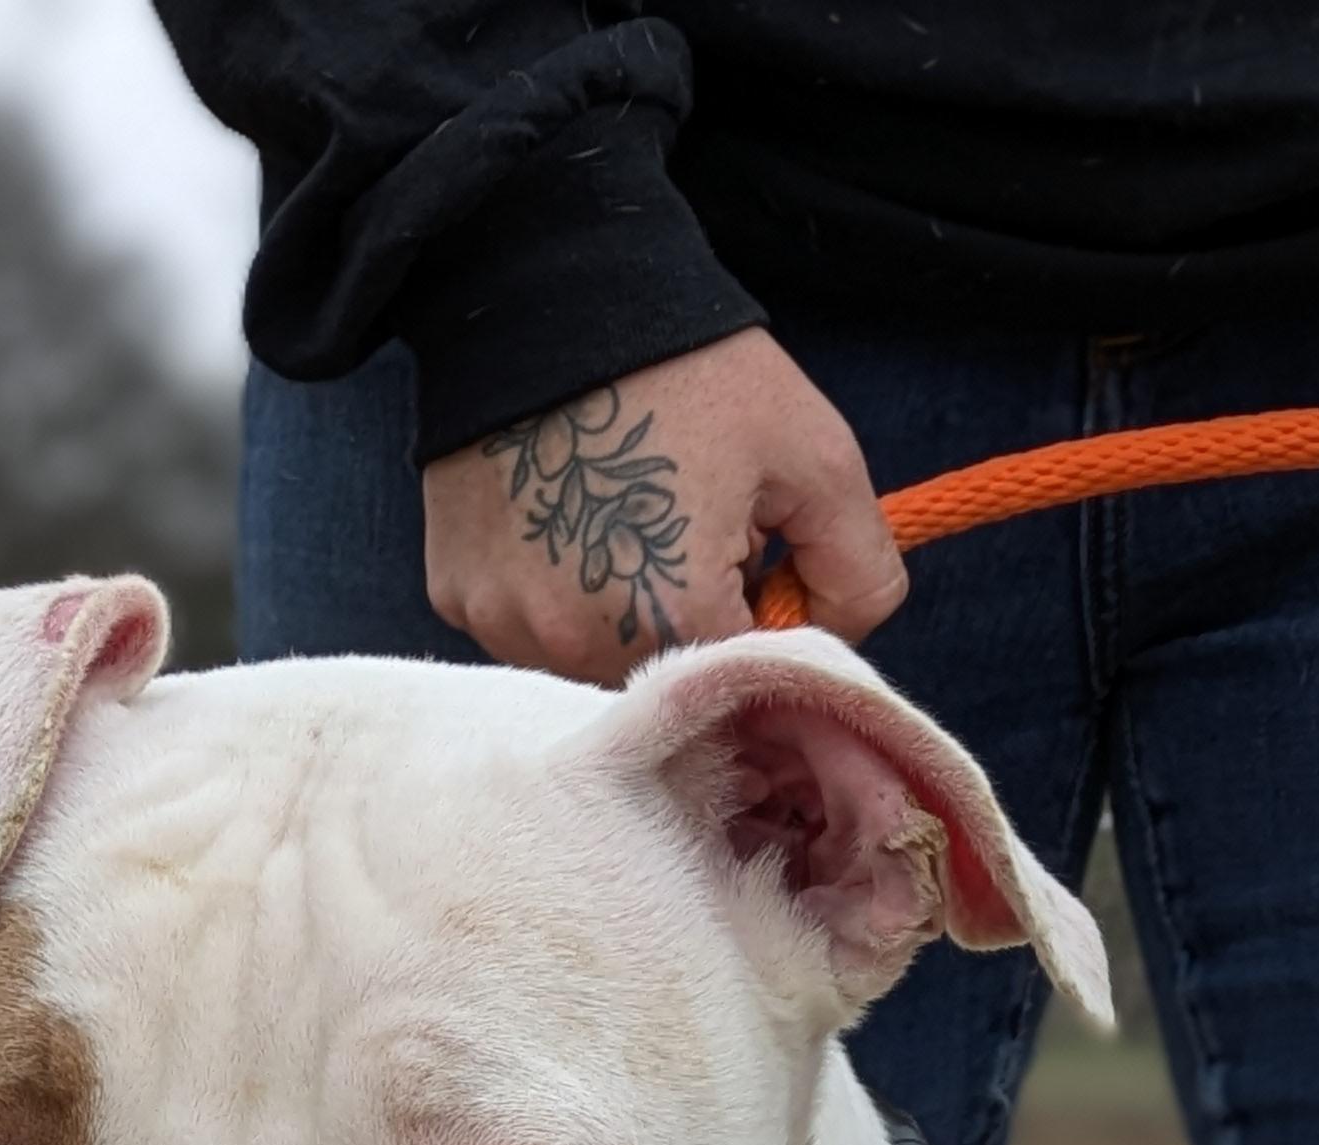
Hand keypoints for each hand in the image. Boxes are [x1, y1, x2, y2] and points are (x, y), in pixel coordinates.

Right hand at [422, 327, 906, 684]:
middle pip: (663, 682)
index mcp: (676, 619)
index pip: (743, 678)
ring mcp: (509, 627)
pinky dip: (550, 592)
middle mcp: (579, 648)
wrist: (542, 288)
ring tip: (612, 515)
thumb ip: (861, 573)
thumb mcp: (816, 454)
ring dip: (614, 616)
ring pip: (589, 664)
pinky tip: (559, 517)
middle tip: (679, 521)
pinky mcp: (457, 602)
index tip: (748, 546)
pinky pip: (524, 630)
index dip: (758, 613)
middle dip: (684, 620)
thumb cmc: (688, 367)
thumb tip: (839, 648)